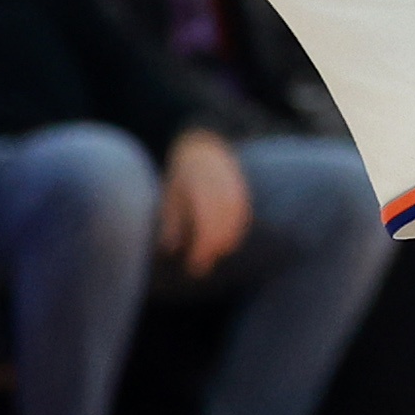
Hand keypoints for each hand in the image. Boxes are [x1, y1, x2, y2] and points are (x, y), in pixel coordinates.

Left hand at [160, 128, 251, 274]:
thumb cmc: (182, 175)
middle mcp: (220, 191)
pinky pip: (242, 220)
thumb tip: (170, 248)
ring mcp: (234, 191)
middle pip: (221, 230)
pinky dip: (235, 234)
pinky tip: (224, 244)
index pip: (205, 227)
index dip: (201, 250)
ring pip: (234, 226)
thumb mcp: (171, 194)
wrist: (204, 146)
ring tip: (211, 256)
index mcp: (199, 190)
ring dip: (224, 245)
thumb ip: (172, 220)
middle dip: (211, 251)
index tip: (193, 266)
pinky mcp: (243, 194)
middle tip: (200, 268)